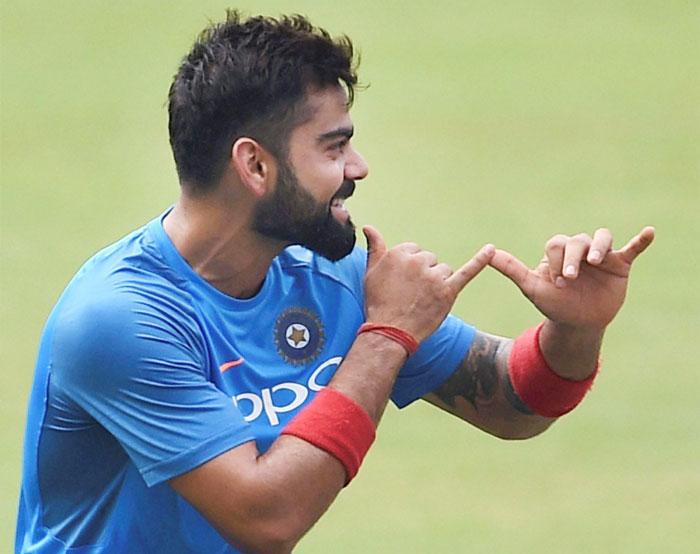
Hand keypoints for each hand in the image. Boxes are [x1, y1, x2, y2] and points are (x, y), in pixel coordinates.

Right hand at [362, 225, 494, 341]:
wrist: (390, 332)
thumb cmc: (378, 302)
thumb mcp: (370, 272)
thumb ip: (375, 247)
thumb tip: (369, 227)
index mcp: (399, 253)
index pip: (414, 251)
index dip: (410, 269)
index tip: (403, 283)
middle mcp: (418, 261)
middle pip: (430, 260)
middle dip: (423, 275)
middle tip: (411, 294)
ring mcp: (434, 276)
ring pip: (444, 270)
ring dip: (437, 282)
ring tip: (423, 299)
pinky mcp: (448, 291)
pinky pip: (467, 272)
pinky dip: (481, 260)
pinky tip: (491, 250)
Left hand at [488, 226, 654, 329]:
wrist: (577, 324)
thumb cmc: (554, 304)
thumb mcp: (531, 288)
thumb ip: (512, 269)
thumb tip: (488, 253)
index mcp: (558, 251)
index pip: (556, 245)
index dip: (555, 262)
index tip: (556, 283)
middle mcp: (579, 249)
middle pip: (577, 240)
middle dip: (572, 259)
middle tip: (569, 280)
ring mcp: (601, 256)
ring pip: (601, 238)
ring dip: (598, 246)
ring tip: (594, 259)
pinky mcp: (620, 265)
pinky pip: (632, 248)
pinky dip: (640, 241)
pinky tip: (649, 232)